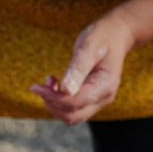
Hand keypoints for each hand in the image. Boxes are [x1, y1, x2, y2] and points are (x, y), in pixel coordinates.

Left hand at [29, 10, 135, 124]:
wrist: (116, 35)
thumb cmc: (102, 36)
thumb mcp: (88, 47)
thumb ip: (77, 70)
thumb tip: (65, 90)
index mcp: (105, 85)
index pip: (74, 103)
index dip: (52, 98)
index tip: (36, 86)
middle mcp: (104, 98)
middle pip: (72, 116)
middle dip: (52, 103)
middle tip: (43, 84)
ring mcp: (98, 101)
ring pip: (71, 116)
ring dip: (55, 103)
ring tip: (50, 81)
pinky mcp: (91, 99)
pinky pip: (72, 109)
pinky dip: (59, 102)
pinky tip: (55, 85)